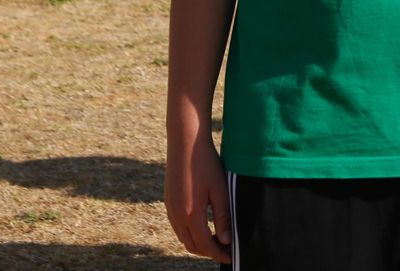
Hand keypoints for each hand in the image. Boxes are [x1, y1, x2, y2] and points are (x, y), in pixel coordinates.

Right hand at [164, 137, 231, 261]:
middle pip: (192, 245)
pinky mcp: (168, 202)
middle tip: (226, 250)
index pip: (205, 244)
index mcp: (190, 214)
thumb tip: (226, 240)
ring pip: (183, 238)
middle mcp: (176, 215)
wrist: (185, 143)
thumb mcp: (220, 190)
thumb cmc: (206, 164)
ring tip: (217, 241)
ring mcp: (169, 209)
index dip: (218, 254)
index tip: (231, 257)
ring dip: (199, 244)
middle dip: (209, 252)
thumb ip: (223, 217)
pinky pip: (177, 227)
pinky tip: (203, 228)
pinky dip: (190, 233)